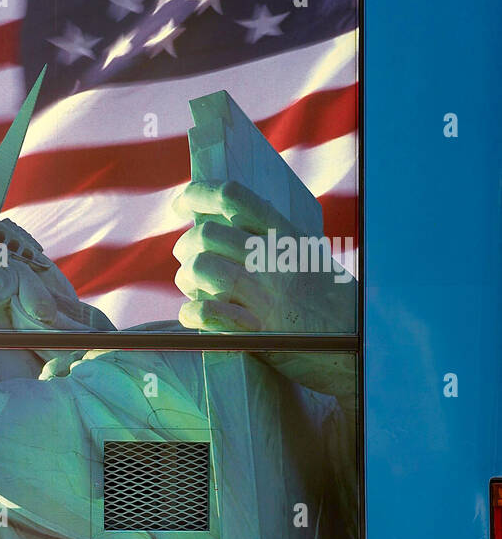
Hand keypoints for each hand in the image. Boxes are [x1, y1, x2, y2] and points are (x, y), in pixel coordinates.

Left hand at [172, 180, 353, 334]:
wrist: (359, 345)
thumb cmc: (326, 300)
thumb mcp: (305, 256)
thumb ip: (268, 238)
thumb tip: (219, 222)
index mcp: (284, 234)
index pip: (232, 196)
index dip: (196, 194)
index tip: (179, 204)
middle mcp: (273, 258)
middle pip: (205, 234)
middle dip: (186, 247)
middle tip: (189, 260)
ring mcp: (264, 294)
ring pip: (199, 267)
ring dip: (187, 279)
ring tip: (194, 289)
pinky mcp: (254, 330)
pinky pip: (203, 312)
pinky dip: (190, 313)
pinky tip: (194, 315)